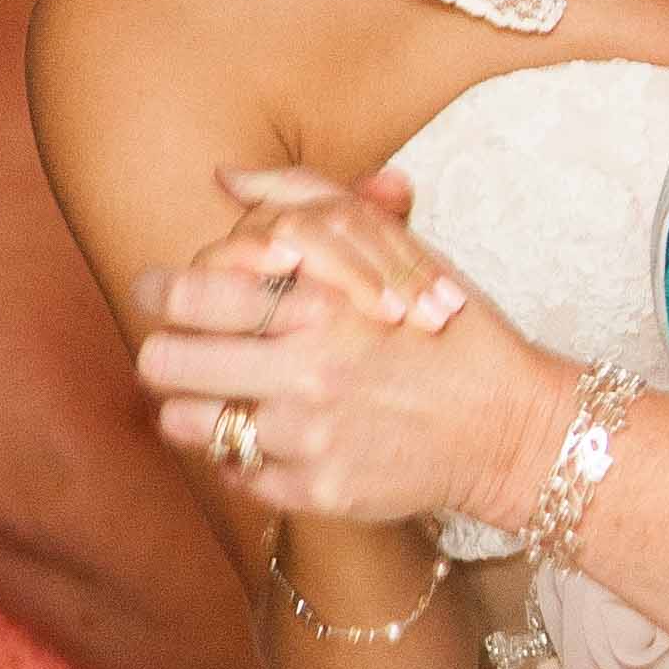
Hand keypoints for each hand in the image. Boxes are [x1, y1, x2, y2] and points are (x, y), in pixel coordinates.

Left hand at [132, 177, 573, 536]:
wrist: (510, 427)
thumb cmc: (445, 330)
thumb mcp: (392, 248)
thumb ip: (306, 199)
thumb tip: (227, 177)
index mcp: (319, 303)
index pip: (188, 296)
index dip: (158, 293)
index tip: (158, 295)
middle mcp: (305, 370)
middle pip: (164, 364)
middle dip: (165, 355)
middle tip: (181, 354)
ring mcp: (307, 437)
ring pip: (185, 426)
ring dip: (196, 411)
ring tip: (226, 400)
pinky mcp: (317, 491)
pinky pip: (235, 474)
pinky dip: (247, 458)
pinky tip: (279, 439)